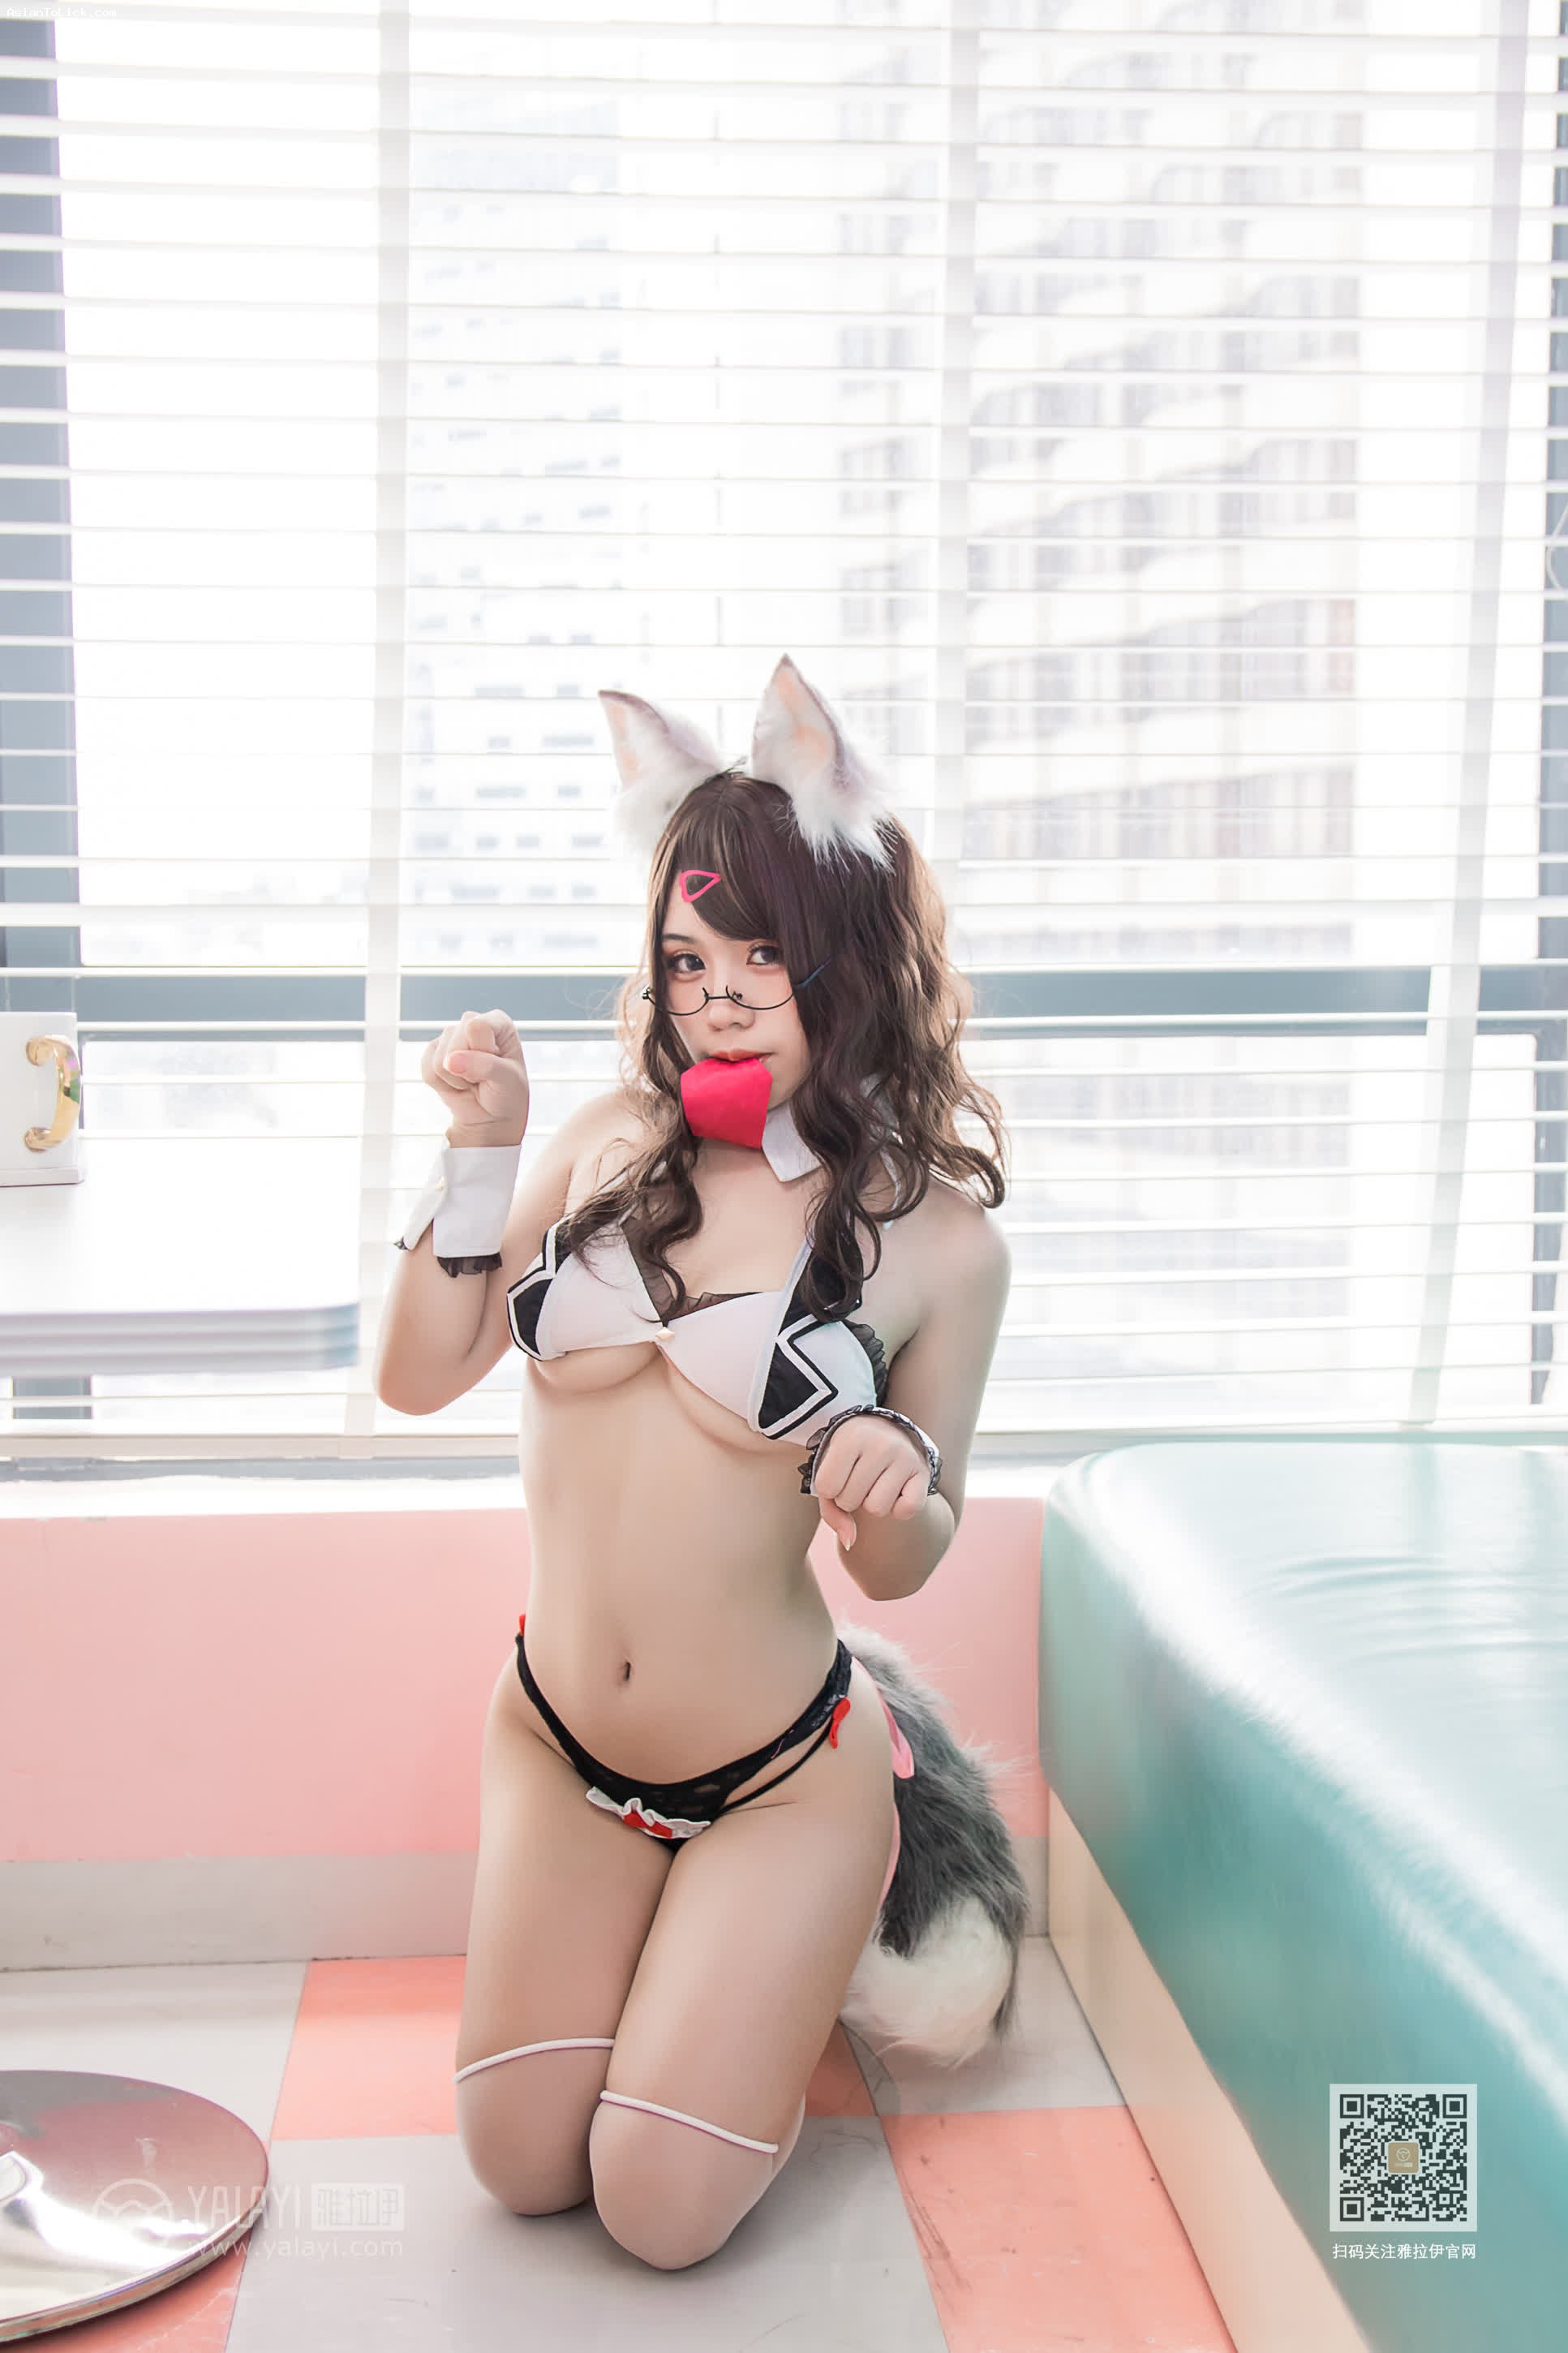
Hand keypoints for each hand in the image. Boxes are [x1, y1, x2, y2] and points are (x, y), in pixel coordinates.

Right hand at [420, 1008, 528, 1145]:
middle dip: (467, 1069)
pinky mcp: (433, 1052)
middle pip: (453, 1042)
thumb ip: (485, 1065)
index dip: (482, 1051)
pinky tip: (457, 1082)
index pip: (477, 1025)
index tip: (495, 1066)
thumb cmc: (507, 1093)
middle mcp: (472, 1023)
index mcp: (497, 1022)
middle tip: (482, 1078)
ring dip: (456, 1079)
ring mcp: (451, 1037)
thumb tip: (451, 1060)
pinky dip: (442, 1084)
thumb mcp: (508, 1080)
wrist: (491, 1115)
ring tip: (472, 1081)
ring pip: (439, 1059)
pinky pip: (426, 1068)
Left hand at [808, 1414, 930, 1549]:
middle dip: (850, 1497)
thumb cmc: (851, 1456)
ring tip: (875, 1482)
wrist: (885, 1430)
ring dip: (872, 1504)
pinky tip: (894, 1490)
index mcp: (851, 1437)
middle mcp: (882, 1444)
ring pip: (876, 1509)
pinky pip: (906, 1511)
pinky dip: (897, 1509)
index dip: (830, 1489)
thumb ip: (830, 1510)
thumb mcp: (831, 1470)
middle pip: (850, 1501)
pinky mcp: (924, 1473)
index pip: (827, 1487)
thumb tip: (850, 1543)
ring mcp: (906, 1458)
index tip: (840, 1470)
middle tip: (859, 1476)